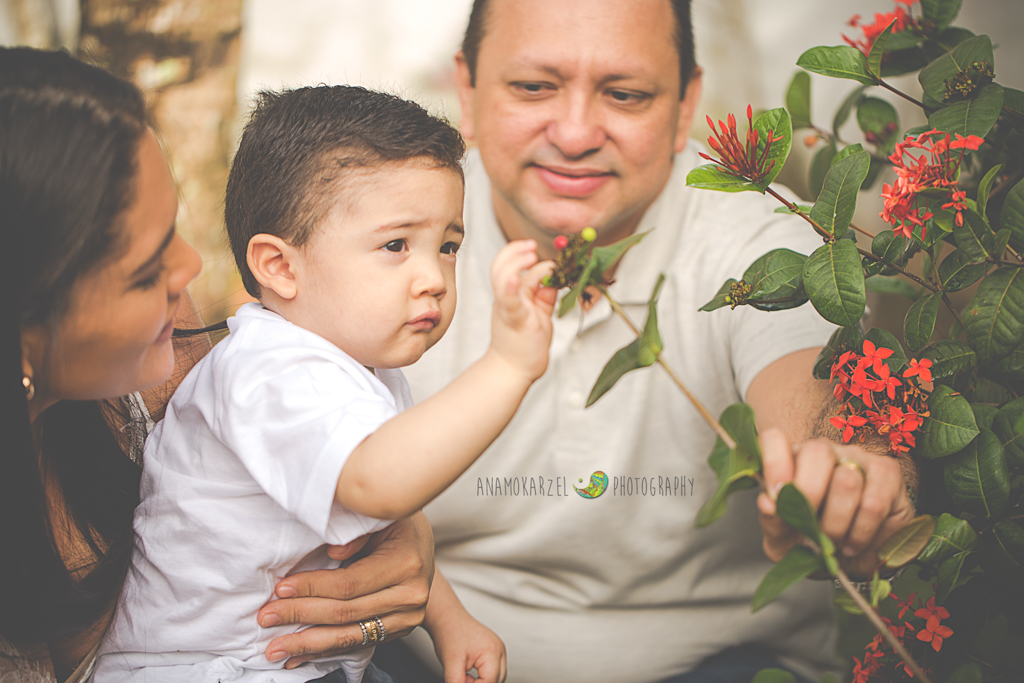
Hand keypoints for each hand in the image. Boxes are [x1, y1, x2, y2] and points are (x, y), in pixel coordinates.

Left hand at [257, 513, 434, 667]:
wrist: (421, 542)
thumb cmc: (394, 522)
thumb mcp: (377, 516)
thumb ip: (356, 532)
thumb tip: (332, 552)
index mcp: (406, 562)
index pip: (350, 583)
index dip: (312, 587)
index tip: (280, 589)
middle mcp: (411, 594)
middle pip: (346, 613)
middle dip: (301, 616)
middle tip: (266, 617)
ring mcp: (408, 617)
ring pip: (351, 636)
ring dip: (308, 644)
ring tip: (275, 648)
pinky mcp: (400, 630)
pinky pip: (358, 644)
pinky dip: (325, 651)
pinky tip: (298, 656)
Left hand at [430, 612, 506, 682]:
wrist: (447, 618)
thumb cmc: (449, 634)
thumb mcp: (450, 664)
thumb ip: (457, 682)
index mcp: (492, 651)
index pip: (490, 681)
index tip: (462, 681)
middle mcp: (499, 649)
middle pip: (496, 680)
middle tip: (462, 677)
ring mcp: (499, 649)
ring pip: (496, 677)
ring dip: (482, 681)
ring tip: (464, 673)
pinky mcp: (494, 651)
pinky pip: (493, 670)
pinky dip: (482, 676)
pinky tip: (468, 671)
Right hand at [489, 239, 555, 380]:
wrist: (512, 371)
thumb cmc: (524, 344)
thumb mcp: (538, 313)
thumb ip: (544, 295)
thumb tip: (555, 276)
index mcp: (510, 296)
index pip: (507, 266)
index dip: (518, 252)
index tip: (533, 246)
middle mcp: (505, 300)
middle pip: (500, 266)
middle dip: (515, 251)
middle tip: (532, 245)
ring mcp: (507, 310)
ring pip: (502, 279)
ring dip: (515, 262)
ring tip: (531, 254)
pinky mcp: (515, 322)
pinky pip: (510, 303)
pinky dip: (510, 288)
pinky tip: (515, 278)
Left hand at [757, 428, 915, 577]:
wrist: (852, 565)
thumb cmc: (812, 545)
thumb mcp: (784, 542)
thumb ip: (773, 522)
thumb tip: (768, 503)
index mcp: (790, 462)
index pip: (776, 439)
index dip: (774, 463)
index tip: (775, 497)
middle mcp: (824, 453)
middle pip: (817, 453)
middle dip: (810, 497)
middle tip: (809, 530)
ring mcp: (858, 459)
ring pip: (847, 482)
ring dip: (837, 525)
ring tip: (833, 544)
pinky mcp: (888, 474)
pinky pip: (874, 503)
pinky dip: (861, 533)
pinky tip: (854, 544)